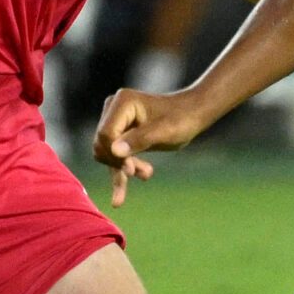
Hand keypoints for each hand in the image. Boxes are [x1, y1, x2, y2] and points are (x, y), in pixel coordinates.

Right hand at [94, 86, 216, 205]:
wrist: (191, 114)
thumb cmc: (181, 119)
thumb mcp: (164, 132)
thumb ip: (138, 140)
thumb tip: (114, 151)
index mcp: (122, 102)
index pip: (106, 135)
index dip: (115, 155)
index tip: (131, 170)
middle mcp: (113, 109)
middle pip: (102, 146)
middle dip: (120, 163)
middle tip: (144, 173)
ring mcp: (115, 120)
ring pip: (106, 154)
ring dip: (123, 169)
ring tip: (147, 174)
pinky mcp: (119, 132)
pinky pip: (113, 156)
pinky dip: (122, 171)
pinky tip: (126, 191)